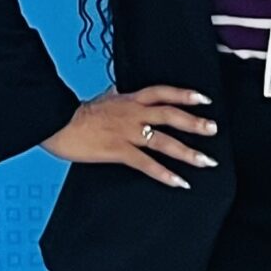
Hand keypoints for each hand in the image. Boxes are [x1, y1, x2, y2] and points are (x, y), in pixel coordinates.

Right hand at [41, 85, 217, 188]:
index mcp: (129, 99)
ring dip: (188, 152)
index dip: (184, 94)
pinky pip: (146, 163)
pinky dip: (164, 173)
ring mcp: (127, 132)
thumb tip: (119, 89)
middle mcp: (133, 113)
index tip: (204, 99)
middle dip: (194, 123)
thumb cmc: (75, 113)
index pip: (162, 92)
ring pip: (164, 141)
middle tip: (214, 130)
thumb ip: (114, 95)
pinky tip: (179, 182)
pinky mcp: (118, 150)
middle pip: (170, 115)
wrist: (56, 122)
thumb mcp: (100, 98)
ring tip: (206, 161)